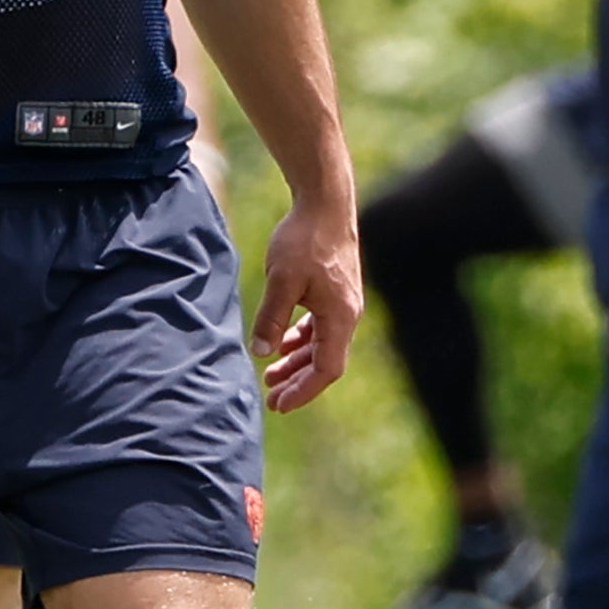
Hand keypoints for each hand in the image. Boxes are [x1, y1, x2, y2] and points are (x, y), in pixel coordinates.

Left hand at [254, 191, 363, 412]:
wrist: (325, 204)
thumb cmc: (305, 240)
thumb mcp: (281, 281)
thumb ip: (271, 319)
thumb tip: (260, 352)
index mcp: (340, 317)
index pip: (327, 369)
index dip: (303, 390)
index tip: (279, 404)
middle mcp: (347, 315)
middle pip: (326, 362)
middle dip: (299, 383)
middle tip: (271, 400)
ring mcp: (343, 304)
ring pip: (322, 345)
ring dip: (298, 362)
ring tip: (270, 375)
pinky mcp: (335, 292)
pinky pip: (321, 327)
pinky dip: (302, 341)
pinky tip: (282, 344)